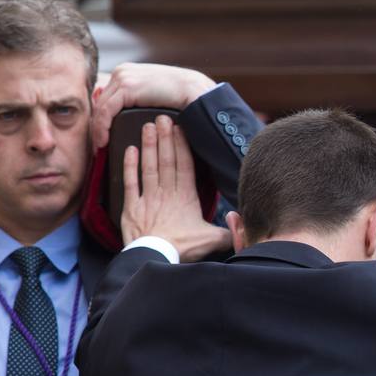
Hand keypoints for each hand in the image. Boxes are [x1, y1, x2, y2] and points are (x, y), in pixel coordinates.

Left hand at [91, 63, 218, 147]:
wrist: (195, 90)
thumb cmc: (182, 96)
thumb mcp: (153, 95)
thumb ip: (137, 100)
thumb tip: (122, 114)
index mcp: (126, 72)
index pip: (105, 97)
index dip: (100, 118)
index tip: (101, 136)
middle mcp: (121, 72)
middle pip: (100, 102)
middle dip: (97, 124)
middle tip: (97, 144)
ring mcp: (123, 78)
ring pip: (100, 107)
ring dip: (97, 129)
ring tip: (99, 146)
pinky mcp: (127, 87)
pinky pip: (106, 111)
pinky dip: (102, 127)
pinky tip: (103, 141)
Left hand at [120, 116, 232, 260]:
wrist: (156, 257)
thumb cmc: (184, 248)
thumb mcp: (212, 240)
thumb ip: (230, 231)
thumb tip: (245, 224)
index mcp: (186, 197)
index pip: (184, 166)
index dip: (181, 146)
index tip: (180, 129)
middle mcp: (167, 193)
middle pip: (166, 160)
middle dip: (165, 138)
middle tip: (163, 118)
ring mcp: (148, 198)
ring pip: (149, 166)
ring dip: (149, 145)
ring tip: (148, 126)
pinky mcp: (131, 207)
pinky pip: (130, 181)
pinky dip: (129, 165)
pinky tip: (130, 149)